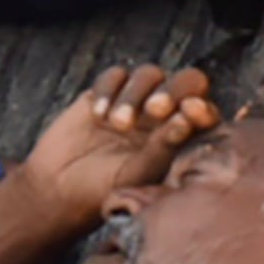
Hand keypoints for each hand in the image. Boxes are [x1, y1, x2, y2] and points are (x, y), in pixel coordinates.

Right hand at [19, 64, 219, 225]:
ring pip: (150, 74)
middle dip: (172, 90)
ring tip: (117, 124)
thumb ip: (165, 145)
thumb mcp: (140, 174)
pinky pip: (115, 75)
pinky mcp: (104, 92)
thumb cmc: (106, 189)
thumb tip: (188, 116)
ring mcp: (135, 101)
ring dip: (135, 95)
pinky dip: (109, 89)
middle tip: (153, 110)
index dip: (201, 107)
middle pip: (184, 81)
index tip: (190, 111)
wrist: (59, 189)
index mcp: (182, 136)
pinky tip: (98, 115)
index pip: (204, 111)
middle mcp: (164, 115)